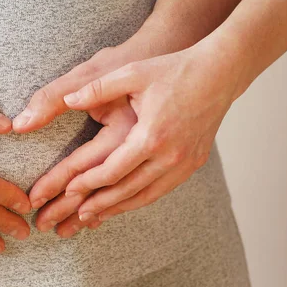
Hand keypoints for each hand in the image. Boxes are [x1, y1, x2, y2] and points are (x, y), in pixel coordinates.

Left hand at [19, 39, 239, 235]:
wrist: (218, 73)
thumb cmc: (173, 70)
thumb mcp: (132, 73)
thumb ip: (97, 89)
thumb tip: (67, 100)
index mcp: (151, 135)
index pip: (112, 170)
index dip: (87, 183)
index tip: (67, 191)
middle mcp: (170, 155)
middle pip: (127, 190)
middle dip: (99, 204)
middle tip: (76, 215)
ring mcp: (185, 162)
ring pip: (147, 195)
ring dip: (120, 207)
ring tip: (97, 216)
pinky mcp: (194, 163)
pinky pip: (163, 189)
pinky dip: (142, 199)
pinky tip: (127, 202)